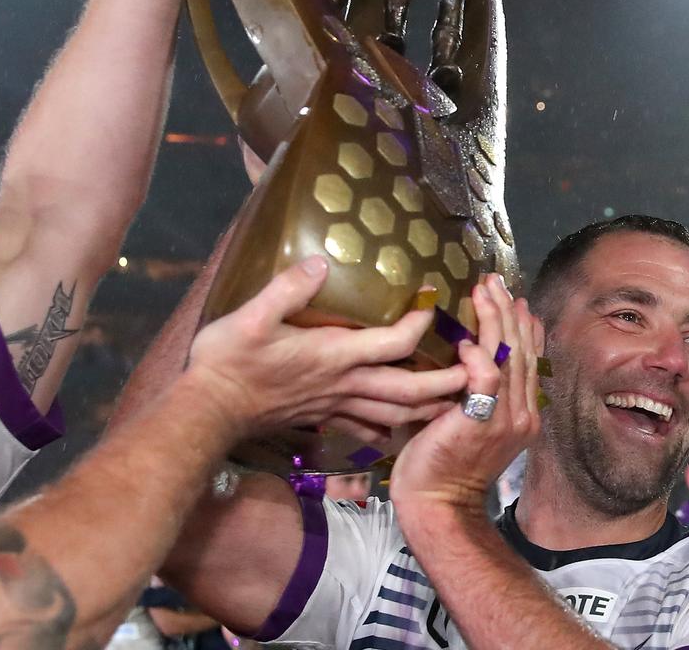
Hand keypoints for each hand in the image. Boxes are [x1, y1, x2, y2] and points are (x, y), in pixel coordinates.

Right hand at [185, 256, 468, 441]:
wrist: (210, 410)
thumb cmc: (228, 360)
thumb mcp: (251, 316)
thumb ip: (288, 288)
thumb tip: (321, 261)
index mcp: (334, 355)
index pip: (394, 342)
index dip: (420, 322)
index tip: (434, 301)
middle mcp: (343, 384)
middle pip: (409, 388)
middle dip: (448, 380)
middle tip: (479, 369)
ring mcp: (334, 406)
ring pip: (396, 413)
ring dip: (429, 407)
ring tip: (455, 400)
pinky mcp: (322, 418)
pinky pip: (367, 428)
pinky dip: (390, 427)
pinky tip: (399, 427)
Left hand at [388, 274, 543, 514]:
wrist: (437, 504)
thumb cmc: (439, 463)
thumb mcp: (462, 420)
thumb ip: (468, 391)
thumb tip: (456, 357)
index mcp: (520, 413)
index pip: (527, 360)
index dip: (522, 327)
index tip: (514, 299)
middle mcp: (520, 414)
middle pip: (522, 352)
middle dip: (509, 312)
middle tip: (495, 281)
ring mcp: (505, 420)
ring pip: (507, 358)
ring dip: (495, 320)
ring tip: (484, 291)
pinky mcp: (480, 424)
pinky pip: (486, 381)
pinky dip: (477, 357)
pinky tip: (465, 340)